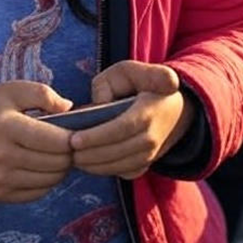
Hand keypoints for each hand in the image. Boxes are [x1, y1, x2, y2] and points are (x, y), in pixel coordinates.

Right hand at [0, 80, 73, 202]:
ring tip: (57, 155)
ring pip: (49, 181)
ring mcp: (1, 179)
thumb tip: (69, 108)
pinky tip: (42, 167)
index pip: (55, 141)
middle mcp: (4, 156)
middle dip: (68, 153)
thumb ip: (40, 93)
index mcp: (8, 126)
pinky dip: (46, 182)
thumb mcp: (7, 91)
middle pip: (56, 163)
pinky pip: (35, 194)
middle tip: (68, 143)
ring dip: (60, 169)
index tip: (75, 131)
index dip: (71, 137)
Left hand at [70, 60, 193, 178]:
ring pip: (121, 166)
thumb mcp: (128, 71)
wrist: (175, 108)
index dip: (97, 136)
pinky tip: (88, 164)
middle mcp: (153, 136)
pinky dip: (106, 170)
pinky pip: (125, 172)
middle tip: (67, 151)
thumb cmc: (144, 84)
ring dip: (95, 166)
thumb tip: (97, 104)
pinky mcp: (147, 163)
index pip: (121, 128)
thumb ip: (109, 82)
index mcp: (148, 111)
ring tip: (73, 158)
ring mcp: (152, 153)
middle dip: (90, 154)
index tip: (74, 140)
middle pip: (118, 151)